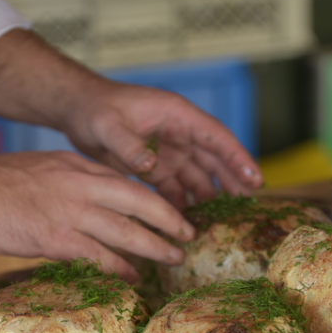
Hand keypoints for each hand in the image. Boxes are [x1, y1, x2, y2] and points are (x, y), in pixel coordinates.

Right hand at [0, 139, 193, 281]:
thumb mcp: (42, 169)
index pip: (127, 182)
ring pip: (126, 231)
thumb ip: (68, 185)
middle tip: (189, 234)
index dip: (154, 199)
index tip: (170, 211)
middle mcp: (81, 186)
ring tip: (174, 258)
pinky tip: (132, 277)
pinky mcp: (56, 238)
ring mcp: (71, 212)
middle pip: (140, 202)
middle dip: (169, 220)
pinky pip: (98, 256)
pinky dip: (119, 268)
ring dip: (155, 246)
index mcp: (78, 167)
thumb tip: (87, 207)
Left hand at [59, 79, 262, 208]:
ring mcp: (168, 150)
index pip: (215, 137)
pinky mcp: (155, 166)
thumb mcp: (109, 125)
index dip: (237, 158)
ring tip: (222, 220)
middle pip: (213, 159)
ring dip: (209, 196)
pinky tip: (188, 223)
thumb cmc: (95, 108)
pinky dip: (182, 204)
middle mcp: (178, 133)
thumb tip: (150, 164)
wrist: (77, 111)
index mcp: (176, 115)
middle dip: (232, 181)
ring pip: (197, 176)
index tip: (255, 178)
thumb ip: (129, 145)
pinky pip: (175, 187)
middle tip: (249, 205)